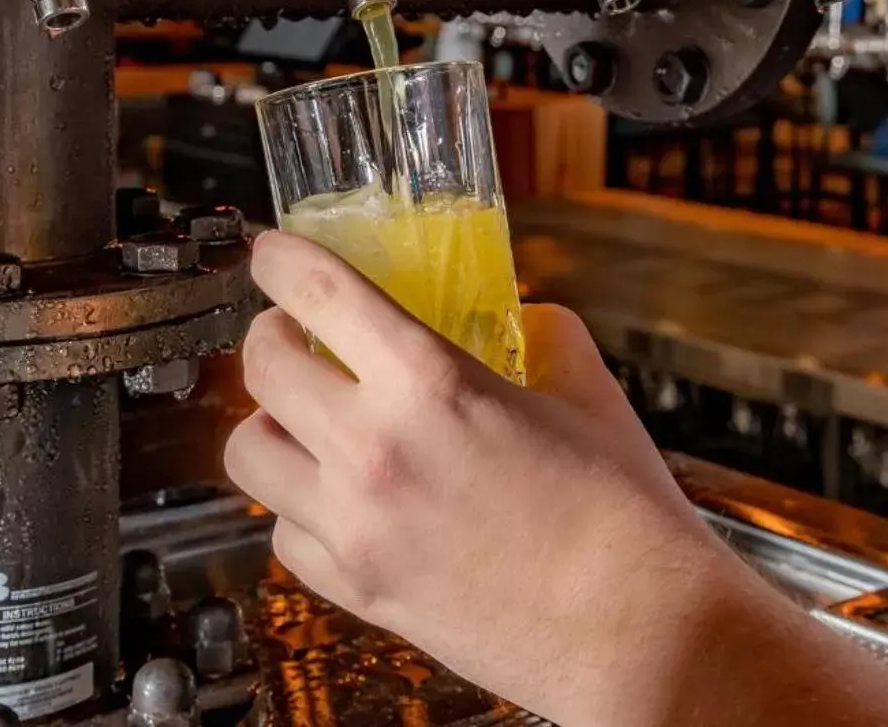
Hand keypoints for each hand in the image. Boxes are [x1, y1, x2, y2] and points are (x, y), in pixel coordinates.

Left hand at [223, 231, 765, 726]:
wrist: (639, 633)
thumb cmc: (624, 519)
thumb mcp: (586, 392)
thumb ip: (540, 335)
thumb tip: (515, 318)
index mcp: (432, 384)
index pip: (318, 293)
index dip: (281, 261)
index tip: (274, 255)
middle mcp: (374, 450)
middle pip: (263, 367)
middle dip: (271, 335)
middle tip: (293, 334)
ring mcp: (355, 526)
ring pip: (248, 452)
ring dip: (270, 423)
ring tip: (304, 420)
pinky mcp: (356, 589)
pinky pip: (284, 533)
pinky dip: (297, 506)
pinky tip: (334, 497)